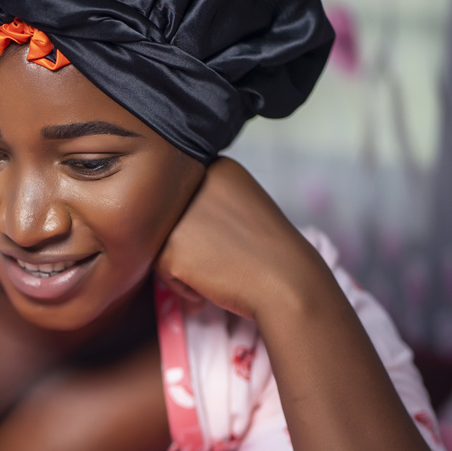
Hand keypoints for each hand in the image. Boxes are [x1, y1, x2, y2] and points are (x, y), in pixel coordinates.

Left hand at [153, 157, 323, 321]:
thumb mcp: (244, 204)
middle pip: (170, 217)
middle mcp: (192, 183)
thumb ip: (211, 199)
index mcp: (216, 166)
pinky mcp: (169, 249)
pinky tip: (214, 280)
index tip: (234, 235)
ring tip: (220, 265)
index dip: (207, 224)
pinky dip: (182, 283)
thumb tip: (172, 213)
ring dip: (185, 261)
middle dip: (192, 241)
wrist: (290, 284)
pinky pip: (161, 270)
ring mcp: (178, 214)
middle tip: (226, 253)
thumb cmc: (271, 252)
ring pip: (162, 242)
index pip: (188, 196)